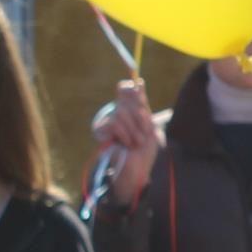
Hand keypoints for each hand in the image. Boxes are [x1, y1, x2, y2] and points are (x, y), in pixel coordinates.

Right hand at [93, 79, 161, 208]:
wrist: (138, 169)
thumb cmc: (145, 150)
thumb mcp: (150, 126)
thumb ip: (143, 105)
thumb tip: (139, 81)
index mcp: (132, 109)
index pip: (126, 88)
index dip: (132, 90)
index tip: (141, 98)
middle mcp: (119, 112)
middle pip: (126, 101)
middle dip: (140, 120)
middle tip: (143, 135)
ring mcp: (110, 121)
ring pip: (121, 113)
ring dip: (134, 130)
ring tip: (136, 143)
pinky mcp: (102, 131)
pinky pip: (113, 123)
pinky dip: (124, 134)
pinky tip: (127, 144)